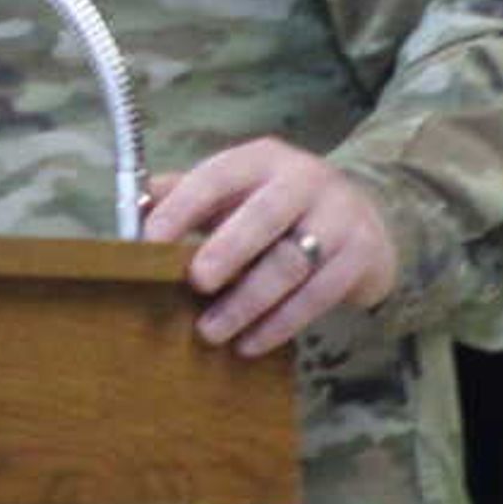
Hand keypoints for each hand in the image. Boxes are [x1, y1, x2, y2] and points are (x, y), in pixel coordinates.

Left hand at [141, 138, 394, 356]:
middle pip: (264, 215)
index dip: (183, 207)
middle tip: (195, 282)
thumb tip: (133, 209)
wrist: (369, 215)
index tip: (150, 240)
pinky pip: (318, 295)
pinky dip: (280, 324)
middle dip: (227, 249)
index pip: (218, 176)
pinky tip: (249, 344)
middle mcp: (304, 180)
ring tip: (211, 332)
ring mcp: (338, 218)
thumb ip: (188, 194)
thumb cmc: (282, 207)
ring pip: (292, 262)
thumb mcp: (239, 190)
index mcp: (263, 160)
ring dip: (248, 302)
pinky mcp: (361, 255)